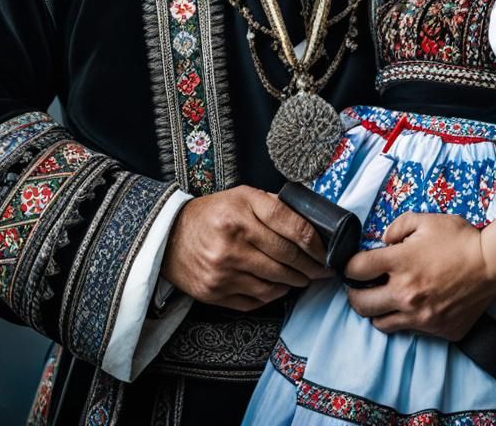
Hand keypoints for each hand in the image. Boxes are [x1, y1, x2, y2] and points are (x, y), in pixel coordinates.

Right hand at [161, 185, 332, 310]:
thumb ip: (274, 206)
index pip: (294, 229)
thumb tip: (311, 226)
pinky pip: (257, 300)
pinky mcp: (215, 292)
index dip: (317, 245)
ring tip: (302, 278)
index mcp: (243, 209)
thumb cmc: (212, 213)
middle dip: (312, 267)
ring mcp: (223, 269)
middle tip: (322, 270)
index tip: (327, 253)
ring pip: (275, 283)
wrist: (169, 236)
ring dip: (295, 283)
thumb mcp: (242, 196)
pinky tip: (278, 286)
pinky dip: (273, 295)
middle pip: (288, 259)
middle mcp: (233, 240)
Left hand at [344, 213, 495, 340]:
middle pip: (360, 304)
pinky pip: (411, 330)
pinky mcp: (438, 331)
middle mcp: (406, 294)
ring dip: (377, 311)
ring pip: (381, 324)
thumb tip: (382, 242)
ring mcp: (422, 317)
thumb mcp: (425, 219)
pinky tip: (414, 305)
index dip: (348, 265)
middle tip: (358, 287)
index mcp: (400, 263)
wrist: (493, 262)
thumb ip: (396, 227)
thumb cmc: (459, 238)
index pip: (355, 270)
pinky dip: (407, 319)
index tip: (353, 265)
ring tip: (383, 299)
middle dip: (354, 294)